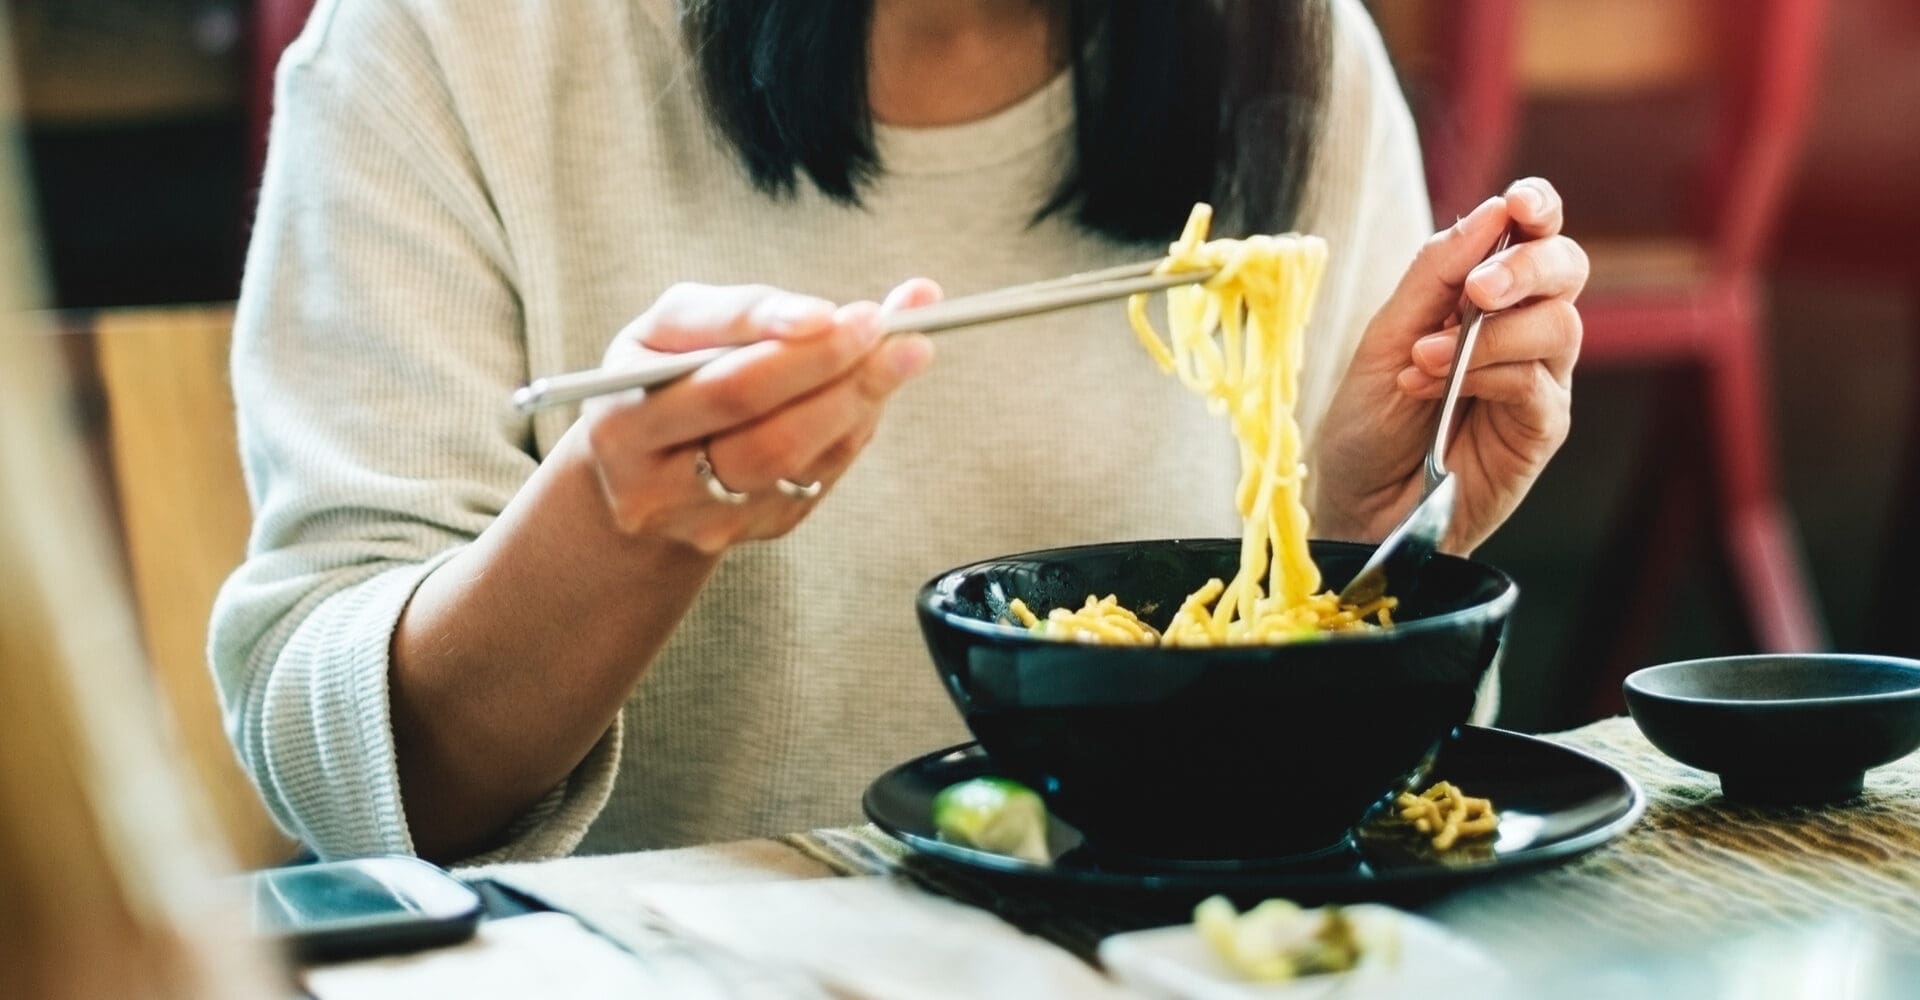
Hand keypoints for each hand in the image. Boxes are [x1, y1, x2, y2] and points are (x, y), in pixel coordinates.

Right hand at [580, 280, 939, 553]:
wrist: (638, 472)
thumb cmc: (657, 377)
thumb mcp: (668, 330)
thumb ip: (737, 313)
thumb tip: (823, 313)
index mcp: (625, 426)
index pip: (723, 392)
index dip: (790, 355)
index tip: (842, 314)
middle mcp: (662, 491)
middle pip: (771, 438)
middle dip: (839, 376)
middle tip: (895, 328)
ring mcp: (714, 521)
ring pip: (804, 462)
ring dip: (863, 401)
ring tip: (906, 350)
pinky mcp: (763, 529)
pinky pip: (823, 475)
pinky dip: (856, 424)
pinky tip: (875, 386)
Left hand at [1310, 178, 1586, 553]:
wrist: (1357, 505)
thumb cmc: (1368, 424)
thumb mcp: (1386, 337)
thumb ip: (1435, 276)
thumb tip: (1491, 212)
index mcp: (1483, 296)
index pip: (1532, 235)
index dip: (1538, 209)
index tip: (1521, 204)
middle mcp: (1522, 330)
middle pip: (1566, 268)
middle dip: (1527, 265)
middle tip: (1478, 289)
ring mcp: (1538, 380)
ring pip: (1559, 325)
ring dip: (1490, 334)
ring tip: (1423, 360)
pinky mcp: (1541, 428)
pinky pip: (1537, 383)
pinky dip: (1487, 375)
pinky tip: (1436, 388)